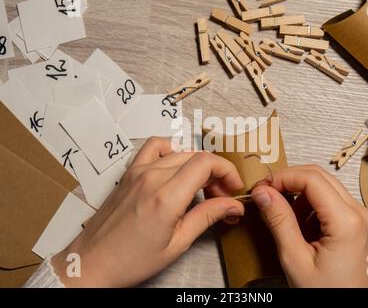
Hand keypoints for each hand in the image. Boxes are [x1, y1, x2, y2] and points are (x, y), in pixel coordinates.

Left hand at [52, 138, 244, 286]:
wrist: (92, 262)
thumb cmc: (131, 260)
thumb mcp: (177, 244)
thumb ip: (207, 217)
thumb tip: (233, 206)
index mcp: (166, 197)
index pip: (206, 163)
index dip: (226, 171)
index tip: (233, 188)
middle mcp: (152, 177)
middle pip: (196, 156)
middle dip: (215, 174)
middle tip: (220, 197)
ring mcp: (138, 172)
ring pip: (179, 151)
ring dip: (196, 164)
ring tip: (200, 186)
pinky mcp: (129, 172)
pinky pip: (153, 147)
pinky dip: (171, 150)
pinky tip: (176, 168)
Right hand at [251, 165, 367, 287]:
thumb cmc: (327, 293)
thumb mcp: (295, 259)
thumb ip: (279, 221)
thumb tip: (264, 192)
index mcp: (346, 222)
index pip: (311, 178)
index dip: (282, 177)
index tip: (262, 187)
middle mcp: (358, 213)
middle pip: (318, 176)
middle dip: (288, 180)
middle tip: (266, 194)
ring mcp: (358, 217)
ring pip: (323, 185)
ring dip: (298, 194)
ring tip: (283, 217)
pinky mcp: (354, 223)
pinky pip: (329, 200)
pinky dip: (309, 206)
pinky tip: (300, 226)